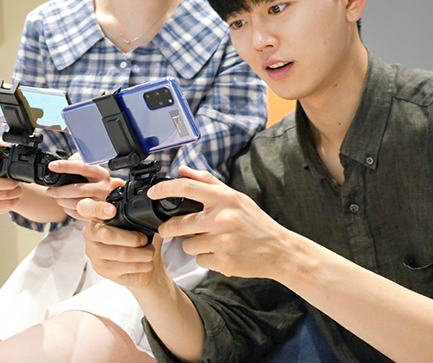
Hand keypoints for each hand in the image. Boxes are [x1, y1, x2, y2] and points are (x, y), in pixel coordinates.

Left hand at [44, 159, 113, 219]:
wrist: (110, 197)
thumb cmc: (96, 181)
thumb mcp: (91, 168)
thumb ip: (78, 161)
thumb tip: (65, 160)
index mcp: (100, 173)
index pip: (83, 167)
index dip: (66, 166)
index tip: (52, 166)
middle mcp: (103, 187)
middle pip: (79, 189)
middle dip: (60, 191)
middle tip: (50, 190)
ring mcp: (101, 202)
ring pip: (77, 203)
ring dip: (62, 201)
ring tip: (56, 197)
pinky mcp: (98, 214)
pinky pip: (79, 214)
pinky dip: (68, 210)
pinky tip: (65, 205)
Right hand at [79, 197, 166, 287]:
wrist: (139, 267)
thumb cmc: (136, 243)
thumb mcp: (138, 224)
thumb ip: (139, 216)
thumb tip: (150, 213)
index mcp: (96, 217)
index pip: (88, 208)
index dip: (99, 209)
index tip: (112, 211)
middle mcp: (90, 234)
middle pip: (107, 234)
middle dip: (132, 238)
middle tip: (144, 240)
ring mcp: (94, 253)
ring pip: (120, 253)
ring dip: (141, 254)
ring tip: (150, 253)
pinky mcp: (102, 269)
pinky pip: (123, 267)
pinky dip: (140, 265)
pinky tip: (146, 263)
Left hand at [151, 166, 291, 278]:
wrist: (279, 251)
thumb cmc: (255, 222)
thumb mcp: (235, 197)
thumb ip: (207, 182)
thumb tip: (182, 170)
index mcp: (225, 199)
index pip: (186, 188)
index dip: (164, 189)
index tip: (152, 193)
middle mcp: (223, 219)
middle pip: (178, 224)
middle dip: (168, 228)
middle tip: (168, 228)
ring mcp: (223, 242)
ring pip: (186, 245)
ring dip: (192, 245)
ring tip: (210, 241)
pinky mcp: (224, 262)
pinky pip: (199, 260)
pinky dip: (205, 258)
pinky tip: (220, 253)